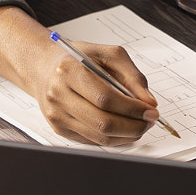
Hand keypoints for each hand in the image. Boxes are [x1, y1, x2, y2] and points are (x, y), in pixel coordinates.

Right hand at [0, 6, 158, 146]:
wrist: (44, 67)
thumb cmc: (78, 58)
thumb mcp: (108, 54)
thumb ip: (132, 75)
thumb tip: (148, 101)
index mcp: (69, 71)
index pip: (105, 98)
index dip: (131, 108)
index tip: (151, 109)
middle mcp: (58, 95)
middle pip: (102, 121)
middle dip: (133, 125)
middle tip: (150, 120)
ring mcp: (56, 115)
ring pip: (98, 135)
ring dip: (126, 135)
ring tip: (141, 125)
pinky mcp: (59, 128)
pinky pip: (92, 140)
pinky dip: (113, 138)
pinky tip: (124, 128)